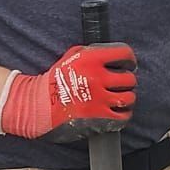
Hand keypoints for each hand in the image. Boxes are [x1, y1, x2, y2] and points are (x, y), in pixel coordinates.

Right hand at [0, 43, 136, 138]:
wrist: (40, 106)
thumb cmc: (55, 81)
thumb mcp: (70, 57)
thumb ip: (91, 53)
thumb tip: (110, 53)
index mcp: (91, 60)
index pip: (124, 54)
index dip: (130, 59)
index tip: (129, 64)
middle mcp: (97, 78)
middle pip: (129, 78)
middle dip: (127, 80)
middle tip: (121, 83)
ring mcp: (100, 99)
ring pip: (129, 97)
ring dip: (127, 98)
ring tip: (120, 98)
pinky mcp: (99, 117)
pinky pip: (123, 115)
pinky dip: (124, 114)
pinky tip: (118, 111)